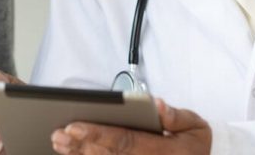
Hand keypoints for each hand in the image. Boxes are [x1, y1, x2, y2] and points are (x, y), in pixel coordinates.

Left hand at [50, 99, 210, 154]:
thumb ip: (177, 116)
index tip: (75, 125)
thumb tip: (157, 104)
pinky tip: (73, 154)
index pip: (125, 140)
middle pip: (110, 154)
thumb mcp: (196, 127)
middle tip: (58, 134)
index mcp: (163, 150)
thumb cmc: (194, 144)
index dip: (98, 134)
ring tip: (59, 143)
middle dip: (82, 144)